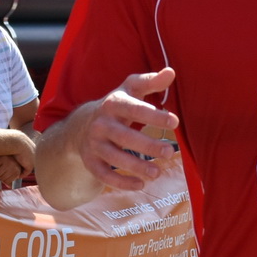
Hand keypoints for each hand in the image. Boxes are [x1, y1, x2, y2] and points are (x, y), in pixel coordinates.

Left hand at [0, 154, 25, 184]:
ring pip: (1, 179)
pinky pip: (7, 181)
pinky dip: (4, 180)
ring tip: (0, 173)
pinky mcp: (17, 174)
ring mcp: (13, 169)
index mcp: (2, 158)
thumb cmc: (4, 157)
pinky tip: (5, 176)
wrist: (17, 158)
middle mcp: (9, 163)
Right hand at [78, 68, 180, 190]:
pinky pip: (104, 175)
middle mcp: (100, 124)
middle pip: (124, 136)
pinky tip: (141, 184)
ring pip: (114, 158)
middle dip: (147, 145)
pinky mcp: (91, 162)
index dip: (153, 116)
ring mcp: (94, 144)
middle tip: (169, 152)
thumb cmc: (116, 106)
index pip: (134, 109)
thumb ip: (151, 82)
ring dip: (136, 167)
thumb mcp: (130, 90)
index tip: (175, 122)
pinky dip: (121, 182)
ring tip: (157, 172)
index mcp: (112, 104)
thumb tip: (171, 72)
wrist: (81, 125)